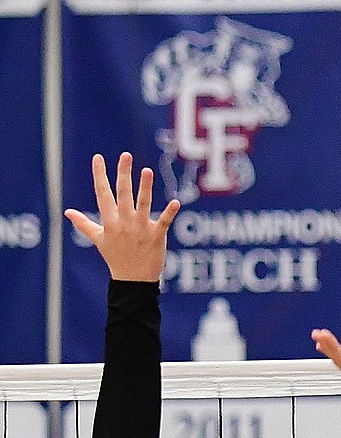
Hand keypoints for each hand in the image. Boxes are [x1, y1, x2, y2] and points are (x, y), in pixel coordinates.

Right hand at [65, 153, 179, 282]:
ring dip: (144, 188)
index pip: (102, 194)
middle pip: (123, 194)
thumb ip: (84, 224)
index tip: (97, 158)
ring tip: (147, 170)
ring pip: (143, 205)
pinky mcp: (156, 236)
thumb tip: (67, 212)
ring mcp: (140, 229)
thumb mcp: (98, 240)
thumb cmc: (116, 258)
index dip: (100, 176)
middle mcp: (124, 223)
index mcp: (109, 222)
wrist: (133, 281)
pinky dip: (169, 213)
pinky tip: (176, 202)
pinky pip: (163, 222)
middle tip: (125, 156)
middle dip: (123, 174)